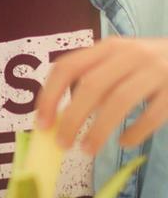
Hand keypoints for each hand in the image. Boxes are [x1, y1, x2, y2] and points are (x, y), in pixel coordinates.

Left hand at [35, 37, 167, 153]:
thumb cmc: (149, 64)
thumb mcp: (120, 60)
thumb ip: (94, 78)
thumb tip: (59, 117)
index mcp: (108, 47)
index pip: (68, 67)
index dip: (50, 96)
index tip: (41, 123)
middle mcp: (130, 55)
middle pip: (91, 86)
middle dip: (72, 118)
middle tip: (61, 143)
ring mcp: (156, 70)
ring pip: (119, 101)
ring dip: (98, 130)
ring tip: (86, 150)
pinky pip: (152, 115)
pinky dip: (135, 132)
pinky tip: (124, 142)